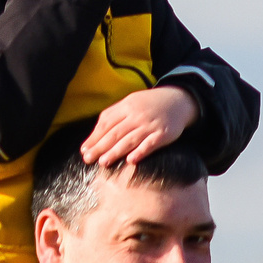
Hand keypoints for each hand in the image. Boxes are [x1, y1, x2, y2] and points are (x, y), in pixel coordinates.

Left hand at [83, 86, 199, 167]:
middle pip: (115, 133)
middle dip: (100, 147)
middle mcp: (137, 115)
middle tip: (88, 159)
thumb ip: (114, 115)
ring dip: (116, 152)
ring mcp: (150, 125)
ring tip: (103, 162)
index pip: (106, 123)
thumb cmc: (149, 104)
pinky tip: (131, 160)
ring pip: (130, 140)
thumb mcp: (130, 102)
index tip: (84, 150)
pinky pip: (150, 144)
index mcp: (126, 106)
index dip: (94, 137)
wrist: (178, 100)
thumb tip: (95, 134)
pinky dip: (140, 152)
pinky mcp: (163, 134)